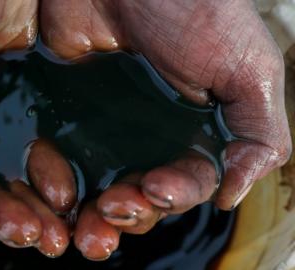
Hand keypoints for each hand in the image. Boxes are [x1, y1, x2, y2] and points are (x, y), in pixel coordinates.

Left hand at [34, 0, 291, 259]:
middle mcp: (149, 140)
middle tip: (112, 210)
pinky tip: (55, 195)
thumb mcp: (249, 69)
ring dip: (92, 214)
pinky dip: (56, 185)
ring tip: (82, 218)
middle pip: (138, 199)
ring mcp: (105, 131)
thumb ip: (258, 135)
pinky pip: (58, 162)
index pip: (184, 186)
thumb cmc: (197, 11)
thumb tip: (230, 195)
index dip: (172, 197)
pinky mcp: (67, 116)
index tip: (155, 190)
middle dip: (128, 215)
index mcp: (192, 135)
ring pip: (97, 189)